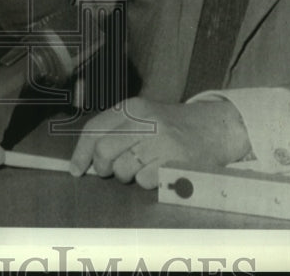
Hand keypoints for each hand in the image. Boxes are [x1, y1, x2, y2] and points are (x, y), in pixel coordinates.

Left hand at [69, 97, 250, 188]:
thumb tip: (85, 161)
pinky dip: (147, 182)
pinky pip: (145, 181)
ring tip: (142, 167)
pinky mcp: (175, 160)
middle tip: (112, 171)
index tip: (75, 170)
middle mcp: (145, 120)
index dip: (81, 153)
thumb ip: (115, 132)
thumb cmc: (171, 126)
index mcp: (132, 107)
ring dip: (127, 176)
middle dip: (102, 168)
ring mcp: (161, 139)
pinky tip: (158, 171)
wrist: (214, 128)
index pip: (94, 129)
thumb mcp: (143, 117)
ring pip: (123, 170)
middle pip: (104, 151)